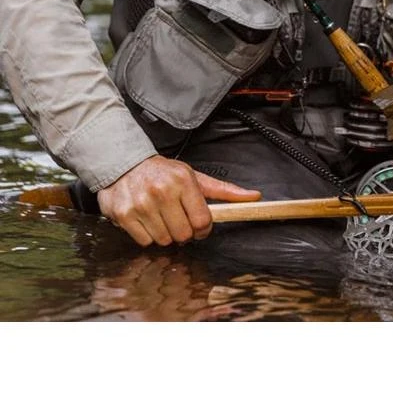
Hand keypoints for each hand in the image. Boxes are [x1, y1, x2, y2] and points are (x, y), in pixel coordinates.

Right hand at [97, 155, 260, 247]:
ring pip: (164, 240)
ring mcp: (141, 204)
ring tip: (162, 217)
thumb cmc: (164, 173)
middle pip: (184, 234)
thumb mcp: (194, 177)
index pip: (202, 221)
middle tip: (179, 220)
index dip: (204, 229)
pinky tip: (147, 220)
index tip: (200, 226)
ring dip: (166, 234)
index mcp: (183, 181)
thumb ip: (224, 190)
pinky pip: (144, 241)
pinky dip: (148, 236)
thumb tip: (254, 196)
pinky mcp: (123, 215)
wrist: (124, 165)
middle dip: (185, 232)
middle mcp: (162, 192)